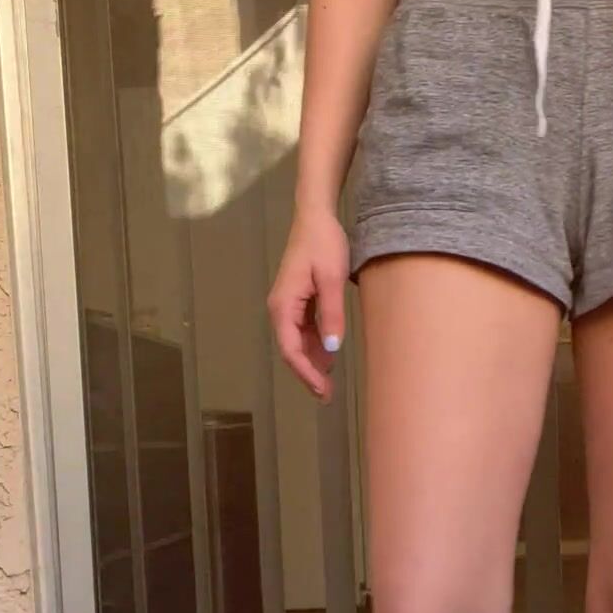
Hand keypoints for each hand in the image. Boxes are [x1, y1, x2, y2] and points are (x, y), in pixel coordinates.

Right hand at [267, 206, 348, 401]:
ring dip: (312, 362)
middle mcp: (280, 308)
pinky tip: (329, 357)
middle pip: (291, 349)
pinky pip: (303, 330)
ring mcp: (288, 305)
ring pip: (297, 342)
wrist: (316, 217)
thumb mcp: (332, 279)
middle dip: (307, 373)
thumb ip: (331, 314)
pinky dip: (316, 345)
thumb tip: (332, 349)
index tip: (320, 389)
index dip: (304, 372)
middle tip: (327, 395)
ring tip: (330, 383)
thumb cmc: (323, 243)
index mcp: (283, 305)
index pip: (289, 348)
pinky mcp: (298, 301)